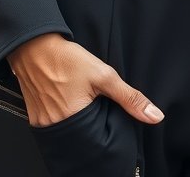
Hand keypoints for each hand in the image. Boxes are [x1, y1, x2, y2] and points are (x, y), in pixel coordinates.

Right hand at [8, 33, 164, 127]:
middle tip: (94, 110)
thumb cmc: (67, 58)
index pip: (97, 143)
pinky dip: (62, 120)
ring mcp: (43, 124)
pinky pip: (53, 127)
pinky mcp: (35, 118)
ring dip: (77, 125)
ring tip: (80, 106)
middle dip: (91, 130)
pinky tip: (66, 104)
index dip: (106, 132)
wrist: (34, 46)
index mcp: (74, 121)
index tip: (108, 120)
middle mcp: (56, 127)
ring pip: (67, 134)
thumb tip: (155, 116)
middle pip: (81, 140)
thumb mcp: (104, 75)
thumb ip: (130, 98)